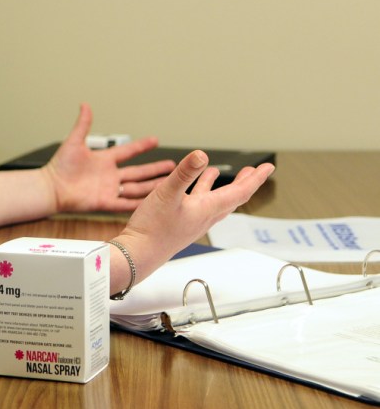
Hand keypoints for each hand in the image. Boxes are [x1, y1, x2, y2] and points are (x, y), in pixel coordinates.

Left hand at [43, 103, 175, 213]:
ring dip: (152, 186)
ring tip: (169, 184)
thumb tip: (85, 105)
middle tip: (172, 166)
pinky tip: (153, 203)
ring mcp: (109, 189)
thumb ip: (82, 124)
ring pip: (136, 188)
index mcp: (104, 160)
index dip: (141, 146)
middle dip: (155, 169)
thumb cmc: (59, 166)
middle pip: (138, 171)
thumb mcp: (73, 142)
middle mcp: (109, 175)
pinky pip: (125, 204)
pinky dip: (139, 203)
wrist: (51, 187)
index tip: (155, 140)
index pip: (127, 152)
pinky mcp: (105, 203)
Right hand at [114, 149, 274, 283]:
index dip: (255, 178)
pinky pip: (199, 206)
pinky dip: (201, 193)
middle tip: (253, 172)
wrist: (140, 253)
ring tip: (217, 173)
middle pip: (232, 198)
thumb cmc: (153, 229)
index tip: (268, 168)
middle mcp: (205, 216)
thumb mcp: (167, 193)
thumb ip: (185, 173)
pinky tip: (191, 189)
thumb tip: (201, 154)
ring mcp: (194, 221)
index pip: (240, 192)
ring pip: (215, 202)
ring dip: (221, 187)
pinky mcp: (182, 224)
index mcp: (207, 209)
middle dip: (244, 183)